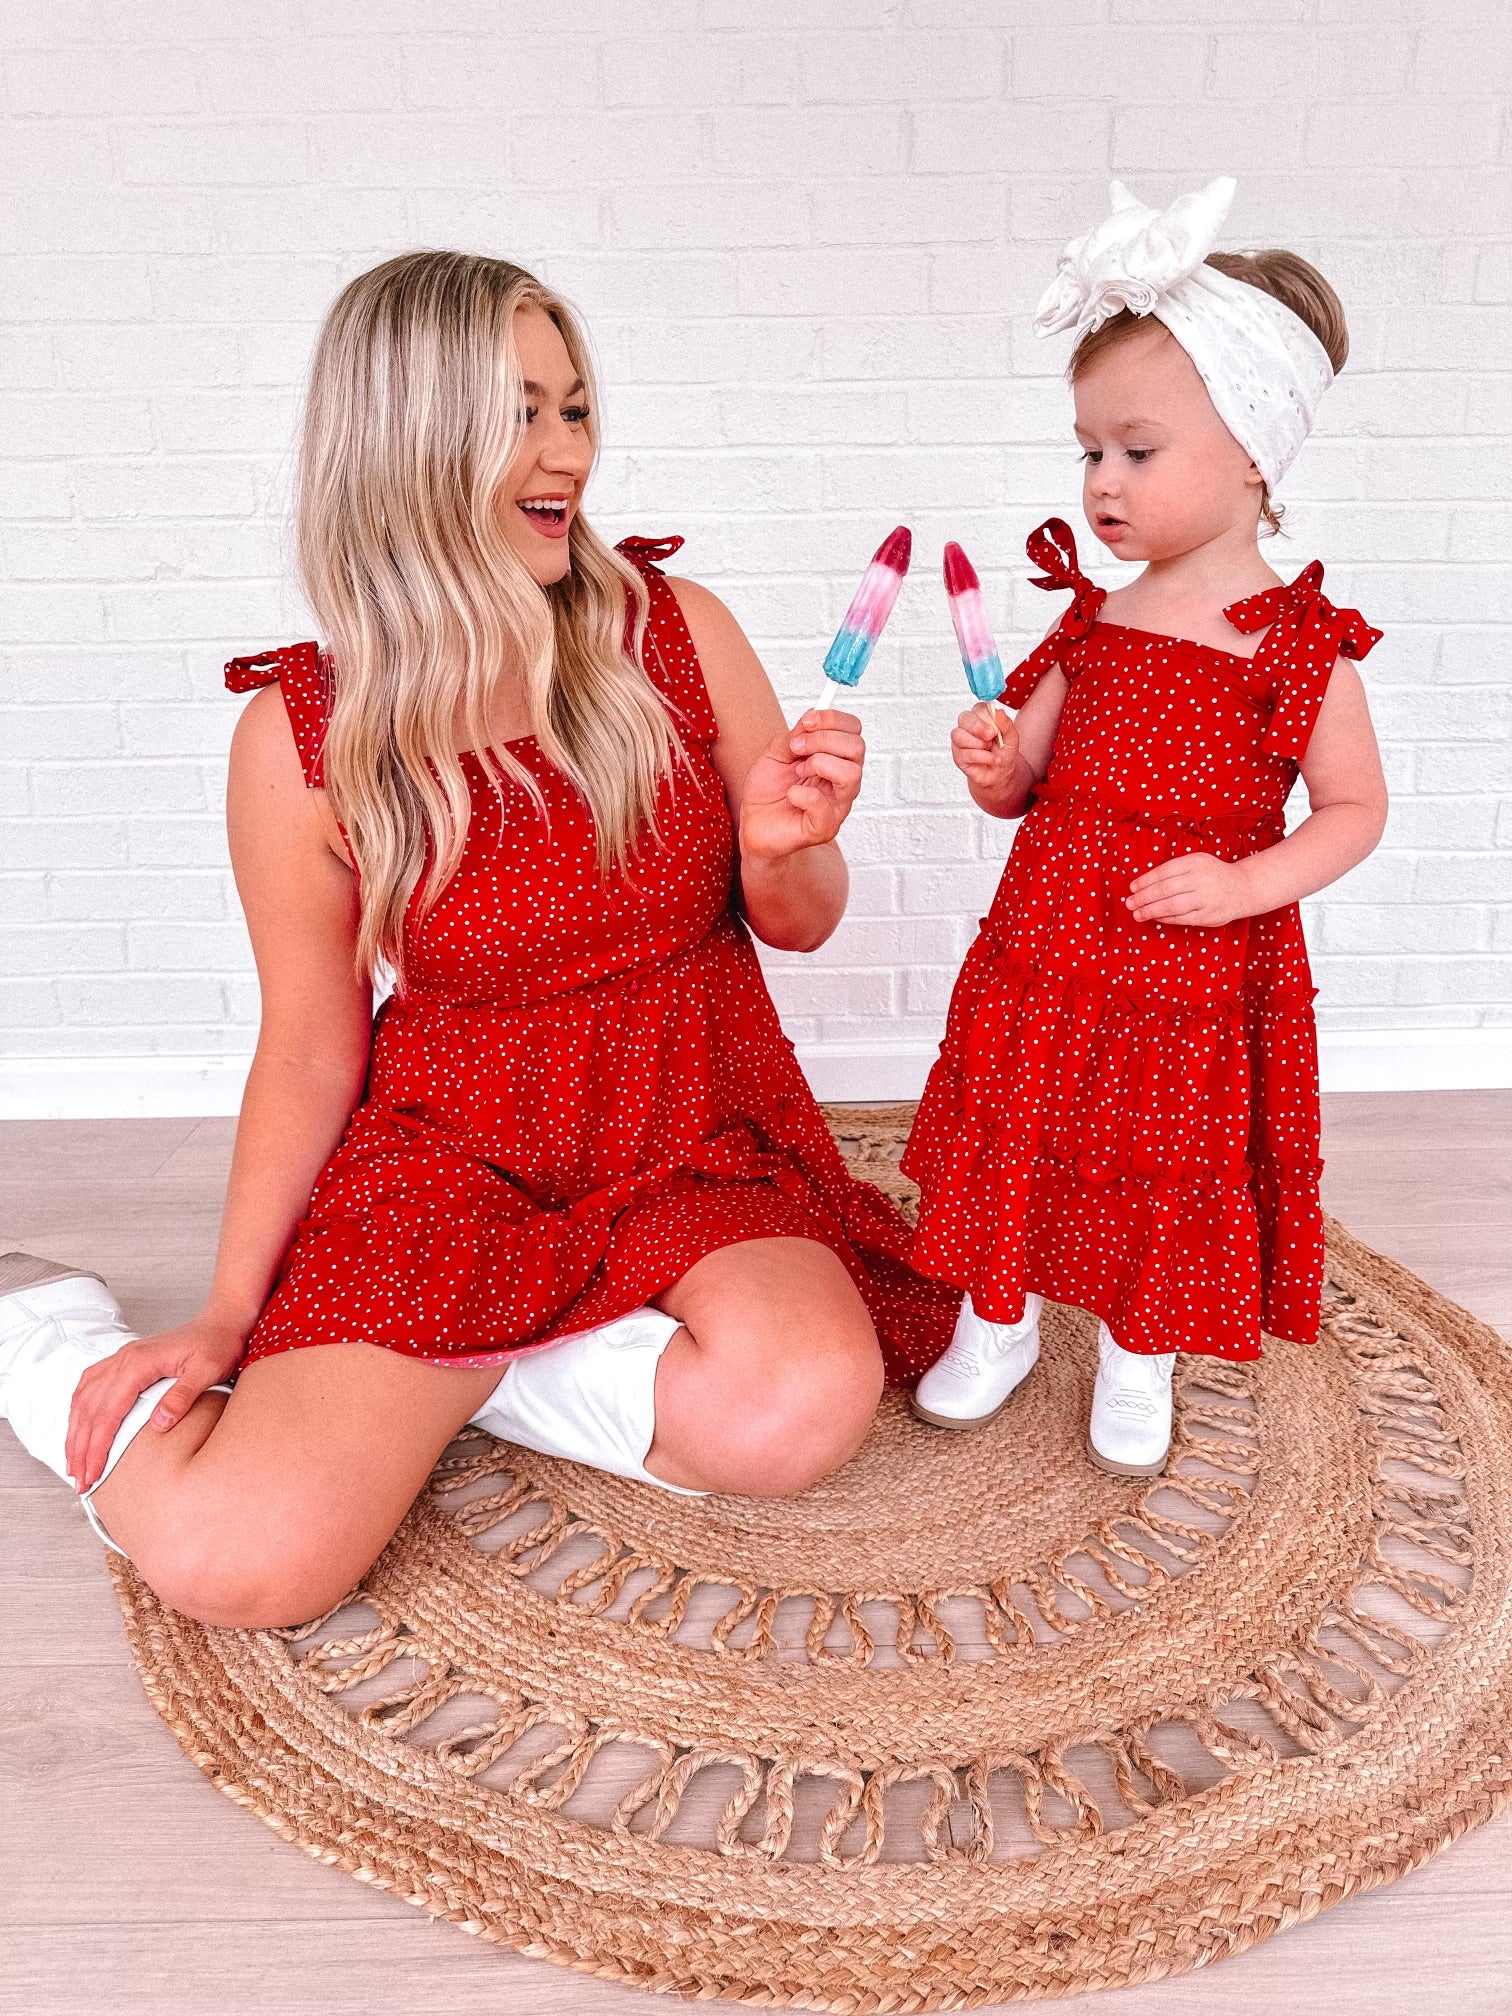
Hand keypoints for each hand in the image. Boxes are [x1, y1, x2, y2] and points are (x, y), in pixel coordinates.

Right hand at [65, 1311, 246, 1492]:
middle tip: (80, 1480)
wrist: (221, 1321)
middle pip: (90, 1409)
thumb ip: (182, 1396)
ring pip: (84, 1399)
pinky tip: (78, 1426)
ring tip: (73, 1463)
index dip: (97, 1446)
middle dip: (81, 1448)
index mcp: (139, 1363)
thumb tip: (159, 1424)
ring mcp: (121, 1358)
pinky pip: (90, 1385)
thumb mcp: (208, 1370)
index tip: (93, 1473)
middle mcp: (123, 1359)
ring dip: (75, 1433)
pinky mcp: (125, 1361)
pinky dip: (79, 1409)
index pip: (108, 1412)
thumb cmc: (217, 1344)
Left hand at [738, 709, 863, 862]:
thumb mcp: (776, 752)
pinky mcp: (825, 828)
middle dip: (823, 739)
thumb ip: (795, 735)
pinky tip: (792, 796)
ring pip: (852, 775)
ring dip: (819, 764)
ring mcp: (837, 805)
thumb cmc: (768, 790)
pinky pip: (825, 807)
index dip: (833, 719)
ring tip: (797, 772)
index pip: (854, 731)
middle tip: (796, 748)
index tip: (807, 722)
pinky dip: (803, 795)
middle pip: (857, 747)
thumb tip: (813, 715)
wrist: (753, 824)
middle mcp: (843, 781)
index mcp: (836, 759)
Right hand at [950, 703, 1020, 809]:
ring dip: (978, 743)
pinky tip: (991, 759)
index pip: (977, 708)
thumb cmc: (1004, 753)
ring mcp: (960, 741)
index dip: (985, 716)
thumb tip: (999, 712)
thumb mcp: (1012, 738)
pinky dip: (982, 757)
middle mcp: (968, 727)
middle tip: (990, 736)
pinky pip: (965, 753)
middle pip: (964, 718)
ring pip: (958, 735)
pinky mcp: (958, 756)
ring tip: (989, 749)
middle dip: (978, 727)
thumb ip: (1006, 724)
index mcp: (981, 718)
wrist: (1001, 774)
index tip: (995, 728)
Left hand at [1126, 854, 1253, 927]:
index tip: (1132, 887)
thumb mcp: (1197, 862)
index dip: (1145, 880)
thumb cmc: (1212, 875)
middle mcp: (1201, 879)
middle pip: (1165, 889)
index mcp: (1196, 862)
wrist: (1244, 888)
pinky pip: (1181, 918)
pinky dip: (1165, 918)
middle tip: (1129, 903)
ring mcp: (1206, 898)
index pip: (1164, 871)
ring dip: (1151, 910)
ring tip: (1137, 913)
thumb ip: (1175, 870)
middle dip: (1144, 897)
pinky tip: (1154, 917)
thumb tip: (1143, 884)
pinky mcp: (1209, 916)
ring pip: (1172, 905)